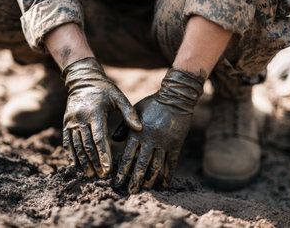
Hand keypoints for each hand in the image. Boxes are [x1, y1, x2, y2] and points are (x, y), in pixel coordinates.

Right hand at [62, 57, 141, 177]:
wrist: (83, 80)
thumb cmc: (105, 90)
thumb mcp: (118, 97)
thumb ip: (129, 113)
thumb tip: (140, 129)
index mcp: (96, 113)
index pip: (99, 138)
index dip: (103, 155)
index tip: (108, 169)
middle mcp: (81, 119)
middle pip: (87, 145)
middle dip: (95, 162)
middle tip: (101, 176)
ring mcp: (71, 121)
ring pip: (76, 145)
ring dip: (83, 161)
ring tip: (90, 174)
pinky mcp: (66, 123)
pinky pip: (67, 141)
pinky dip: (71, 154)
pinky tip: (75, 166)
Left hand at [113, 68, 203, 192]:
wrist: (175, 98)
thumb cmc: (152, 104)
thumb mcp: (134, 112)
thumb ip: (123, 127)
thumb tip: (113, 140)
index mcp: (137, 134)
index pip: (127, 157)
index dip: (121, 171)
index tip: (116, 183)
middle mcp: (149, 140)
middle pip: (141, 165)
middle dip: (134, 180)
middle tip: (130, 192)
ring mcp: (164, 143)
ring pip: (155, 166)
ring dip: (150, 179)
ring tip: (145, 189)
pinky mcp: (176, 144)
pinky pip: (171, 163)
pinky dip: (168, 174)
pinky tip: (164, 183)